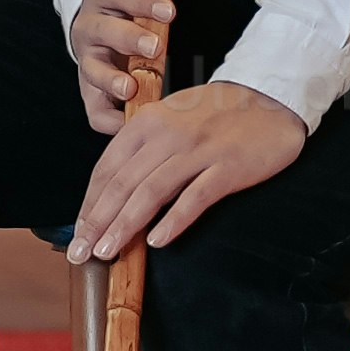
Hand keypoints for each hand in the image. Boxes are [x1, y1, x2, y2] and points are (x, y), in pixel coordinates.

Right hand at [67, 0, 169, 129]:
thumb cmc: (133, 0)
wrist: (104, 23)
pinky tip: (131, 122)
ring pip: (92, 72)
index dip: (143, 1)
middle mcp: (89, 26)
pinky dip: (110, 119)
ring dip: (111, 81)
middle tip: (155, 47)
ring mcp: (87, 61)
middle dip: (128, 39)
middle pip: (102, 31)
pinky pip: (94, 111)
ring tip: (132, 88)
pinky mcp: (90, 92)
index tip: (170, 10)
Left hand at [71, 81, 305, 267]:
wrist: (271, 99)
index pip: (107, 169)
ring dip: (125, 226)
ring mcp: (198, 151)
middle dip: (97, 222)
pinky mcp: (227, 167)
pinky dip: (174, 221)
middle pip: (122, 184)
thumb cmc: (217, 114)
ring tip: (108, 251)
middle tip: (80, 252)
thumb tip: (113, 189)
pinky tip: (157, 242)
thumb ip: (143, 148)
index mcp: (147, 122)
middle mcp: (167, 135)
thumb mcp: (170, 118)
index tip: (78, 232)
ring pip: (151, 192)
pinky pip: (195, 198)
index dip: (89, 204)